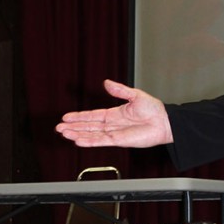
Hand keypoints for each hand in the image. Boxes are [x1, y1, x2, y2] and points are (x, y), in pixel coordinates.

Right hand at [56, 79, 172, 148]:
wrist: (164, 122)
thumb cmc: (154, 110)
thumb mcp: (134, 95)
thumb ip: (119, 90)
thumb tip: (106, 82)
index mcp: (114, 114)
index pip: (92, 116)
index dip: (79, 116)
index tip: (66, 117)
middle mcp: (112, 124)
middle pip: (88, 126)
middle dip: (73, 127)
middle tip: (59, 128)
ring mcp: (114, 134)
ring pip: (91, 134)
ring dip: (77, 134)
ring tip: (64, 134)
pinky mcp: (119, 141)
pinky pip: (100, 141)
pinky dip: (89, 141)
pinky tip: (78, 141)